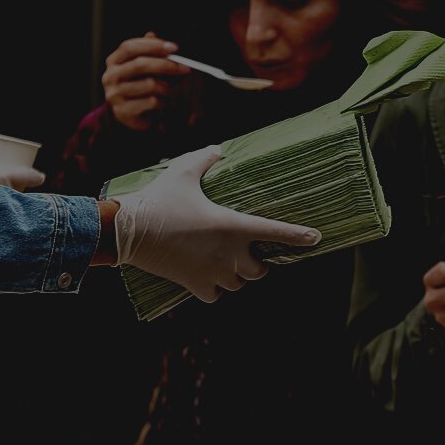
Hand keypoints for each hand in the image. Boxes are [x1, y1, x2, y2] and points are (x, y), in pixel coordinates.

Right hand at [103, 31, 189, 131]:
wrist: (129, 114)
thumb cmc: (138, 85)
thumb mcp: (142, 67)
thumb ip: (147, 51)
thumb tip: (152, 34)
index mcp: (113, 61)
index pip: (129, 47)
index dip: (152, 45)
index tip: (174, 47)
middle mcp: (110, 76)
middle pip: (140, 64)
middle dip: (166, 64)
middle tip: (184, 67)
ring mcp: (114, 94)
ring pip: (149, 84)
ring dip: (165, 87)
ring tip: (167, 90)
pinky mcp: (122, 111)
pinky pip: (151, 102)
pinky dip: (162, 101)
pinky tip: (161, 102)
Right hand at [113, 147, 320, 301]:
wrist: (129, 231)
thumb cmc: (158, 199)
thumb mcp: (182, 171)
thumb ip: (204, 159)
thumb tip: (217, 149)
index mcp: (231, 225)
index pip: (274, 231)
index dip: (298, 236)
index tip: (315, 238)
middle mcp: (228, 253)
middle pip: (260, 270)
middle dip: (260, 264)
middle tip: (253, 255)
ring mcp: (212, 272)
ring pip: (239, 284)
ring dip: (238, 277)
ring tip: (229, 265)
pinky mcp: (194, 284)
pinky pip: (214, 295)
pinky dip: (215, 289)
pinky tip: (208, 279)